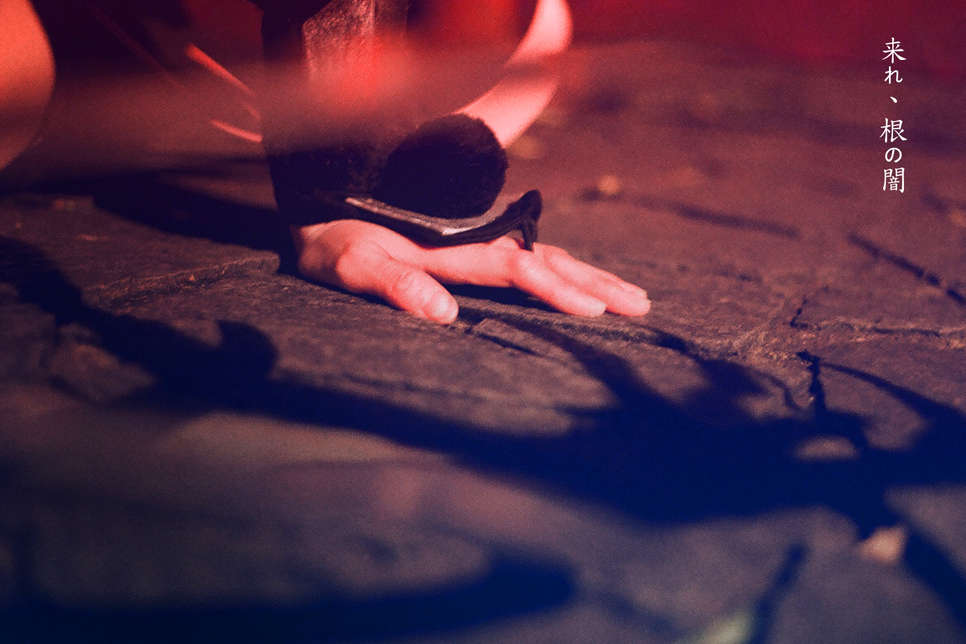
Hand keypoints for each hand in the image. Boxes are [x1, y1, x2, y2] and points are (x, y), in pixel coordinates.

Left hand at [293, 219, 650, 323]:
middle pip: (550, 260)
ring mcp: (480, 242)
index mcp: (456, 247)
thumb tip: (445, 315)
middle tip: (642, 305)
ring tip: (632, 298)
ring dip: (591, 277)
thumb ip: (394, 284)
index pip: (518, 268)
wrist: (323, 204)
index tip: (593, 312)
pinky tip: (585, 285)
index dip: (556, 289)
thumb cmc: (334, 242)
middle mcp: (477, 241)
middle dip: (596, 284)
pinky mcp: (476, 247)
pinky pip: (533, 258)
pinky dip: (566, 272)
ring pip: (549, 256)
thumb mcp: (351, 264)